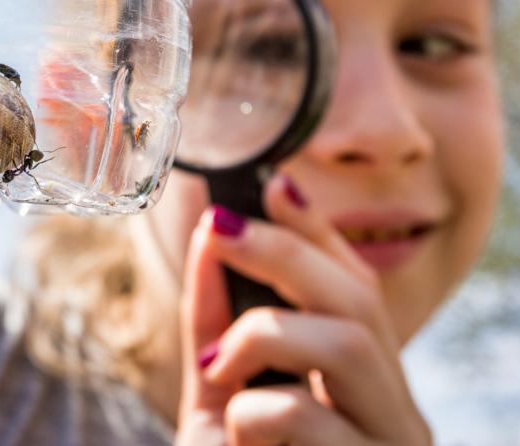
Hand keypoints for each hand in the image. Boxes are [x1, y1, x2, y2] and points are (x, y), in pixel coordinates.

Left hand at [175, 175, 432, 444]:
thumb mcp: (219, 381)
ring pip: (349, 347)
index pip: (357, 284)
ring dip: (264, 335)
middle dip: (284, 251)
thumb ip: (214, 315)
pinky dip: (254, 412)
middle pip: (361, 299)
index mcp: (366, 380)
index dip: (318, 230)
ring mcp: (391, 441)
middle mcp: (394, 407)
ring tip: (217, 366)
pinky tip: (238, 435)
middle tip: (218, 230)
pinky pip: (308, 414)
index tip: (276, 184)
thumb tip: (211, 231)